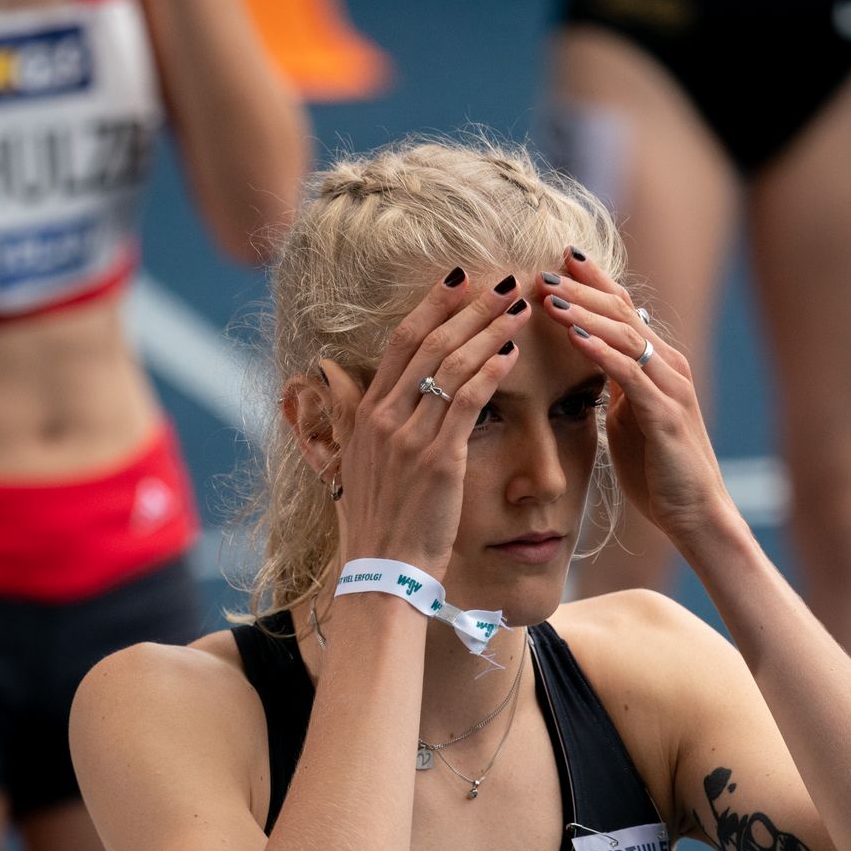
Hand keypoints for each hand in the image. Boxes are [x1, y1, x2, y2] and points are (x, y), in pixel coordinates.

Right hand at [322, 271, 528, 579]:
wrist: (384, 572)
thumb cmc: (380, 523)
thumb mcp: (355, 462)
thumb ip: (352, 415)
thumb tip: (330, 375)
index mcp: (366, 414)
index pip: (400, 342)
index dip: (432, 305)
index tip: (459, 279)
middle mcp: (383, 417)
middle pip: (431, 343)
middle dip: (471, 307)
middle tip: (503, 282)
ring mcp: (409, 437)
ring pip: (454, 365)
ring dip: (490, 330)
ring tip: (519, 307)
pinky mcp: (438, 459)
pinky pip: (468, 402)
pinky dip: (492, 373)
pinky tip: (512, 353)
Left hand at [536, 251, 732, 548]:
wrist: (695, 514)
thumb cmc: (660, 471)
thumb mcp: (630, 419)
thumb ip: (616, 389)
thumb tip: (592, 366)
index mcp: (657, 365)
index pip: (623, 310)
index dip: (592, 283)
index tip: (558, 260)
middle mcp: (668, 367)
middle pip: (621, 312)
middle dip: (581, 288)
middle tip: (543, 270)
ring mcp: (670, 388)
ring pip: (625, 335)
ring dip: (585, 312)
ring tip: (550, 296)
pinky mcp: (665, 414)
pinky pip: (629, 374)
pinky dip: (602, 351)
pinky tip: (575, 336)